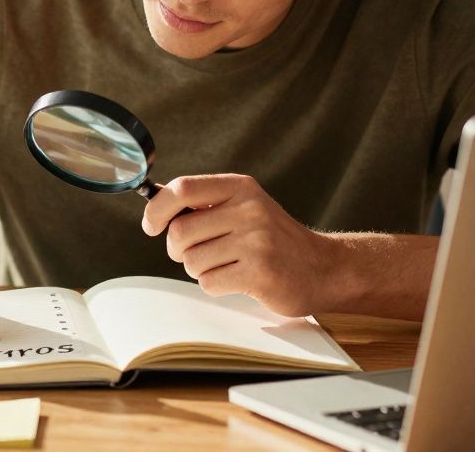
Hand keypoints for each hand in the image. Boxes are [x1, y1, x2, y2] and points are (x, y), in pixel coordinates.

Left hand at [142, 174, 342, 316]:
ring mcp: (256, 241)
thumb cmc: (273, 239)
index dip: (157, 209)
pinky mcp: (259, 273)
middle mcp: (249, 209)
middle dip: (178, 249)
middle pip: (180, 231)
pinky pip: (209, 283)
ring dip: (200, 269)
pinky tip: (238, 279)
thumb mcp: (245, 207)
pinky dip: (215, 285)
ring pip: (192, 261)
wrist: (323, 268)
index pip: (183, 188)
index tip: (151, 226)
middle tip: (197, 253)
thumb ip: (205, 204)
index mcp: (240, 188)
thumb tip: (154, 204)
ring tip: (226, 264)